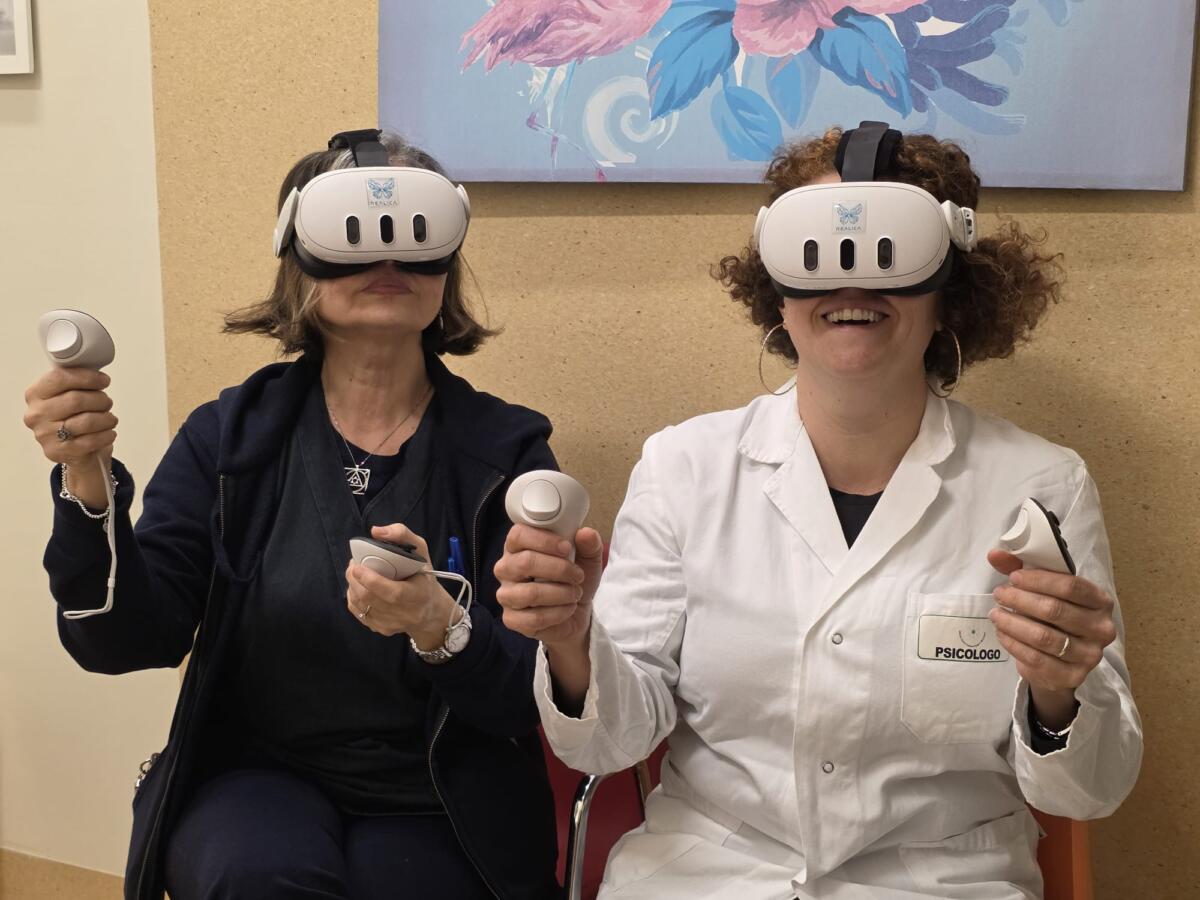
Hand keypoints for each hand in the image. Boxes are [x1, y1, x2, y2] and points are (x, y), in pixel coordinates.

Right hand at [23, 367, 117, 508]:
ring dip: (107, 418)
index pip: (60, 378)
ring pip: (87, 421)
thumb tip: (98, 372)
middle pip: (76, 400)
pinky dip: (107, 435)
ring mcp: (45, 435)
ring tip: (110, 419)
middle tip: (107, 402)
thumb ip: (77, 383)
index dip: (87, 377)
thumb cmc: (73, 418)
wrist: (74, 451)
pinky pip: (91, 441)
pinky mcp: (58, 452)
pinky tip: (109, 432)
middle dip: (100, 399)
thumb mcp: (68, 396)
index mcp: (35, 394)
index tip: (104, 380)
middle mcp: (36, 414)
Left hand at [345, 524, 458, 645]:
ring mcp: (391, 624)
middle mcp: (405, 614)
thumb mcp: (421, 551)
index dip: (371, 580)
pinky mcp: (381, 629)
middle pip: (370, 598)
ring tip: (354, 573)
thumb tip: (376, 531)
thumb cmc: (424, 577)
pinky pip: (359, 612)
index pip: (392, 593)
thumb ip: (402, 535)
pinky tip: (357, 587)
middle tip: (353, 564)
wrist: (429, 611)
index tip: (357, 566)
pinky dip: (353, 597)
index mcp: (418, 595)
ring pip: (361, 605)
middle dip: (354, 579)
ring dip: (352, 586)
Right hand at [494, 524, 603, 648]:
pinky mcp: (511, 619)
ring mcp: (506, 594)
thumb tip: (586, 533)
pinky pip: (534, 617)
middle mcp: (506, 568)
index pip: (518, 535)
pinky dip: (558, 613)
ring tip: (575, 593)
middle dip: (559, 569)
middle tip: (578, 575)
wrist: (577, 612)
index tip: (567, 548)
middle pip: (525, 562)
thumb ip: (589, 543)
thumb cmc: (574, 579)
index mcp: (518, 546)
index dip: (544, 540)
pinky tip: (567, 609)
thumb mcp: (588, 558)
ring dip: (561, 593)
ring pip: (530, 593)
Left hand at [988, 550, 1117, 728]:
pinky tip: (1002, 633)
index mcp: (1101, 601)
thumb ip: (1020, 568)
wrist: (1061, 659)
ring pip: (1044, 637)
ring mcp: (1090, 655)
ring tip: (996, 614)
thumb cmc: (1053, 615)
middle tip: (999, 594)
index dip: (1039, 580)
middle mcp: (1102, 629)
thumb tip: (994, 554)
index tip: (1013, 577)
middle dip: (1020, 600)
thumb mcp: (1043, 588)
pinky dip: (1014, 644)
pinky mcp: (1072, 676)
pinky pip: (1036, 659)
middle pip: (1055, 610)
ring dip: (1013, 623)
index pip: (1071, 586)